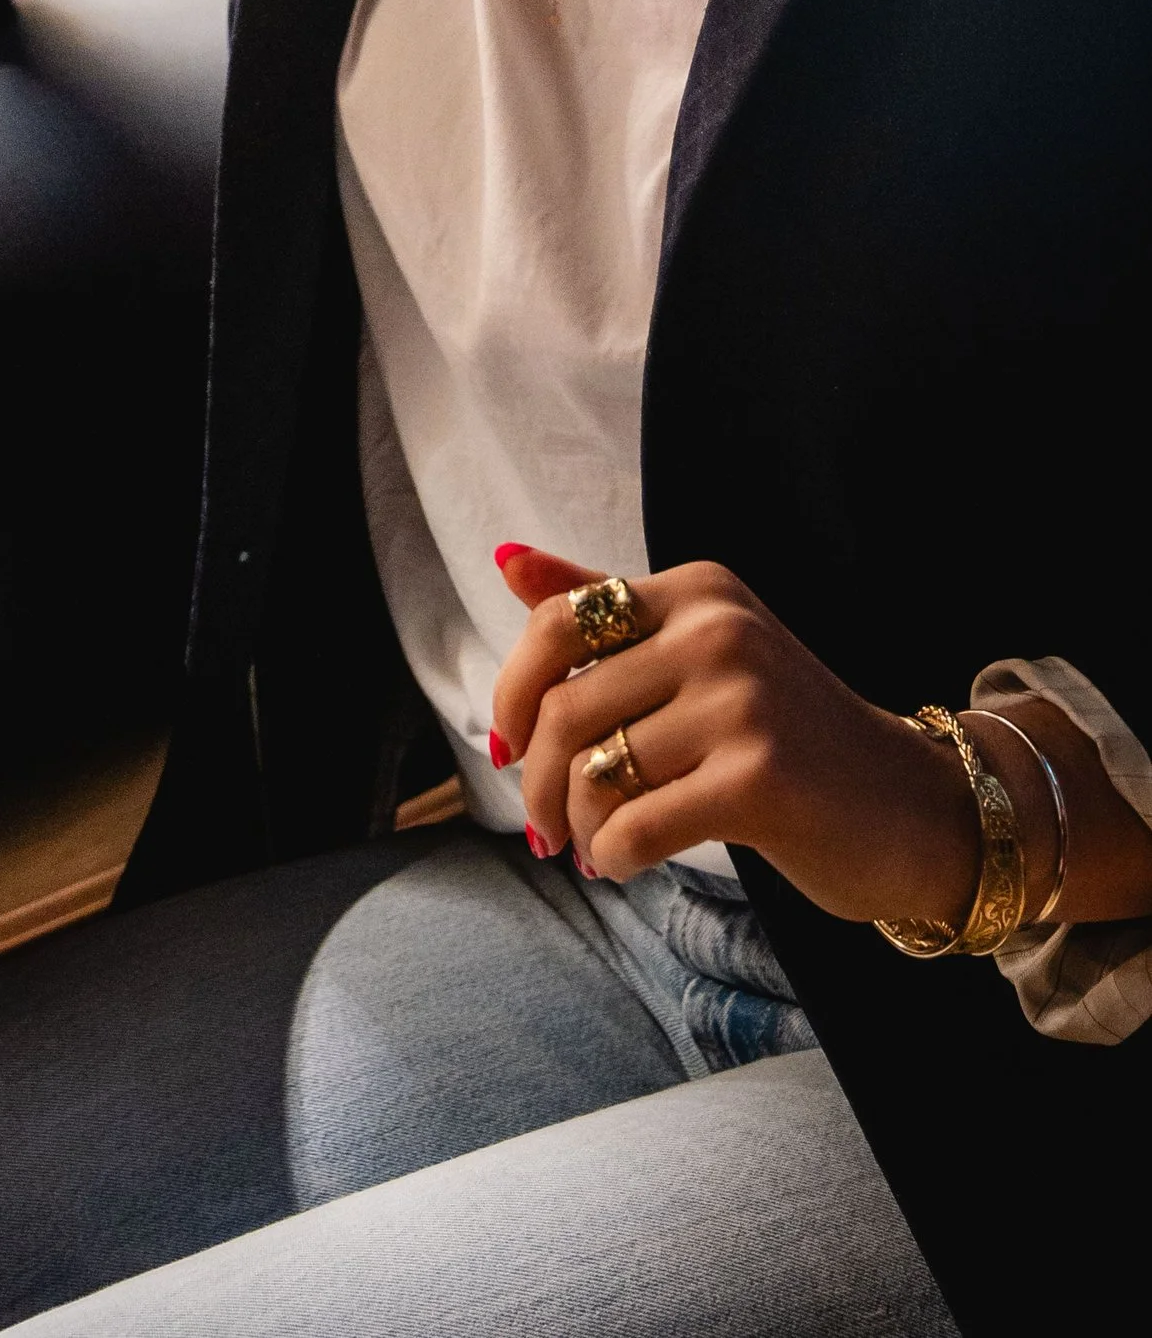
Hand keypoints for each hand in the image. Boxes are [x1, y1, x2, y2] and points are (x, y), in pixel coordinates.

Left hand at [487, 542, 980, 926]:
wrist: (916, 808)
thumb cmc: (790, 735)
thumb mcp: (701, 650)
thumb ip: (604, 608)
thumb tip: (505, 557)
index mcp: (697, 590)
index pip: (557, 625)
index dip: (512, 693)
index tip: (504, 745)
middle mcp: (717, 631)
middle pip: (565, 709)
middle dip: (535, 780)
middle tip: (544, 827)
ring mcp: (742, 702)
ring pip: (595, 774)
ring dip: (577, 828)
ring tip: (593, 847)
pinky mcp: (759, 780)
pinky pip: (636, 827)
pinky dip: (613, 856)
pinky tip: (624, 865)